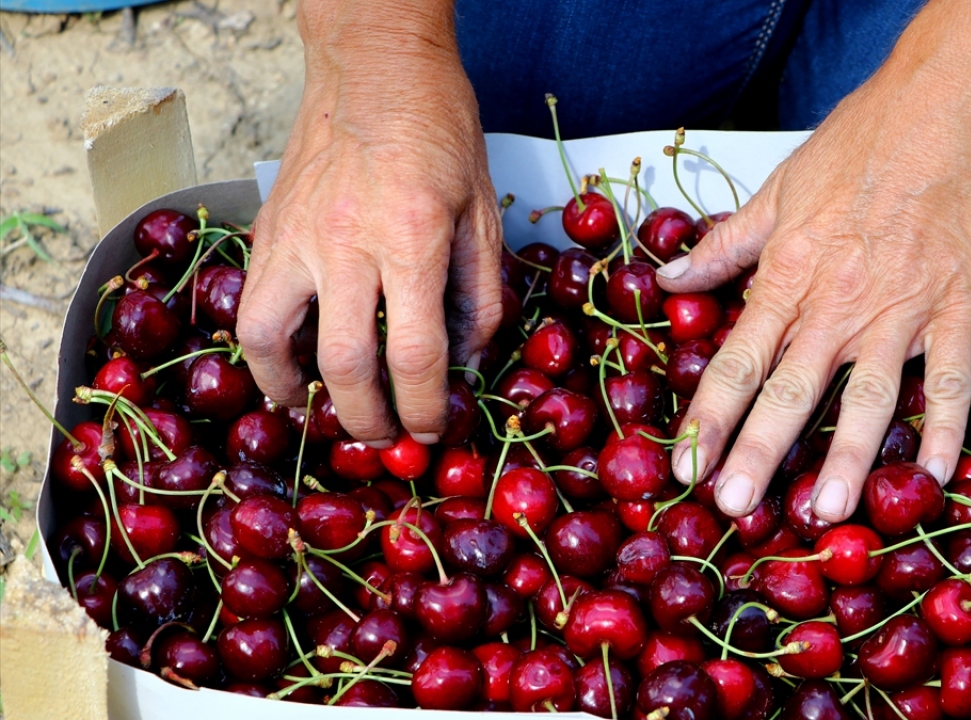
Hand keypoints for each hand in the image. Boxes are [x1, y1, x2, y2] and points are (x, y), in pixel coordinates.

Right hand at [238, 4, 501, 445]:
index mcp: (412, 238)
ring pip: (271, 339)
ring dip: (293, 390)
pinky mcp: (268, 229)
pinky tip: (282, 367)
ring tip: (317, 413)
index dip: (425, 406)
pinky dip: (263, 347)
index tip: (432, 429)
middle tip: (384, 440)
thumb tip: (468, 362)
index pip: (416, 352)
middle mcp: (347, 243)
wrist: (375, 69)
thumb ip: (479, 294)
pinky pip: (253, 303)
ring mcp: (296, 237)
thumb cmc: (439, 132)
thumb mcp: (483, 212)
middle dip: (368, 418)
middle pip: (346, 363)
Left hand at [657, 51, 970, 520]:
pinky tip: (939, 477)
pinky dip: (947, 430)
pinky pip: (950, 381)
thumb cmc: (862, 143)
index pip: (735, 362)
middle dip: (757, 454)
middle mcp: (836, 306)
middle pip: (789, 393)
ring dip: (846, 460)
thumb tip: (670, 277)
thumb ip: (726, 244)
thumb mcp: (779, 190)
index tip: (686, 465)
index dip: (706, 418)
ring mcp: (900, 313)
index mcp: (787, 277)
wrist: (947, 109)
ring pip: (868, 400)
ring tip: (827, 511)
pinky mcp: (957, 310)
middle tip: (734, 508)